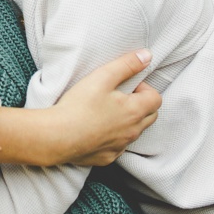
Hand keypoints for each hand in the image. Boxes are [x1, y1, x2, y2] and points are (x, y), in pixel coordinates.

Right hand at [0, 49, 160, 166]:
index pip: (156, 98)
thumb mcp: (103, 76)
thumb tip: (147, 55)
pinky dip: (113, 138)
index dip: (144, 88)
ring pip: (134, 132)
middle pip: (150, 117)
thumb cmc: (79, 105)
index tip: (126, 86)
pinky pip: (118, 146)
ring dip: (127, 121)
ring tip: (105, 112)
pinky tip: (96, 130)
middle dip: (141, 105)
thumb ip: (127, 64)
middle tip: (118, 97)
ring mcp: (120, 146)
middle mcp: (132, 131)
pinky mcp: (107, 158)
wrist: (57, 136)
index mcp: (135, 111)